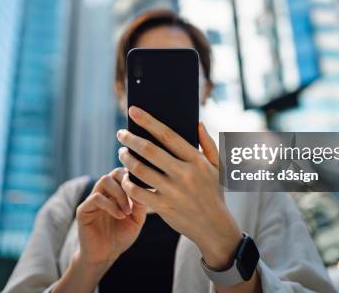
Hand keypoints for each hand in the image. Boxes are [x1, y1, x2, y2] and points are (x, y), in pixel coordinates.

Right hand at [75, 168, 146, 269]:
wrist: (105, 255)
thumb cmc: (120, 237)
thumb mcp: (136, 220)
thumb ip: (140, 203)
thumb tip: (145, 187)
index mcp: (116, 193)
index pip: (123, 173)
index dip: (133, 178)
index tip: (142, 192)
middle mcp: (104, 193)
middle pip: (114, 172)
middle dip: (126, 183)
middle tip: (134, 199)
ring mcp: (92, 200)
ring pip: (104, 180)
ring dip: (119, 194)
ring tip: (127, 211)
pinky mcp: (83, 209)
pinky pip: (96, 197)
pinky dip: (110, 205)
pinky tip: (119, 216)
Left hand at [117, 106, 242, 269]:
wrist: (214, 227)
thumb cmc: (214, 192)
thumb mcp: (218, 167)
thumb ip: (208, 144)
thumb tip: (198, 123)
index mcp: (196, 160)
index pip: (168, 135)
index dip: (148, 121)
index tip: (133, 111)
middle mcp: (184, 174)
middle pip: (149, 150)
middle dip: (130, 139)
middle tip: (120, 133)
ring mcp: (173, 192)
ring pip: (140, 170)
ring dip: (126, 159)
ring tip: (122, 153)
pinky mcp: (164, 207)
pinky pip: (138, 192)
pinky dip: (128, 183)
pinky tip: (125, 177)